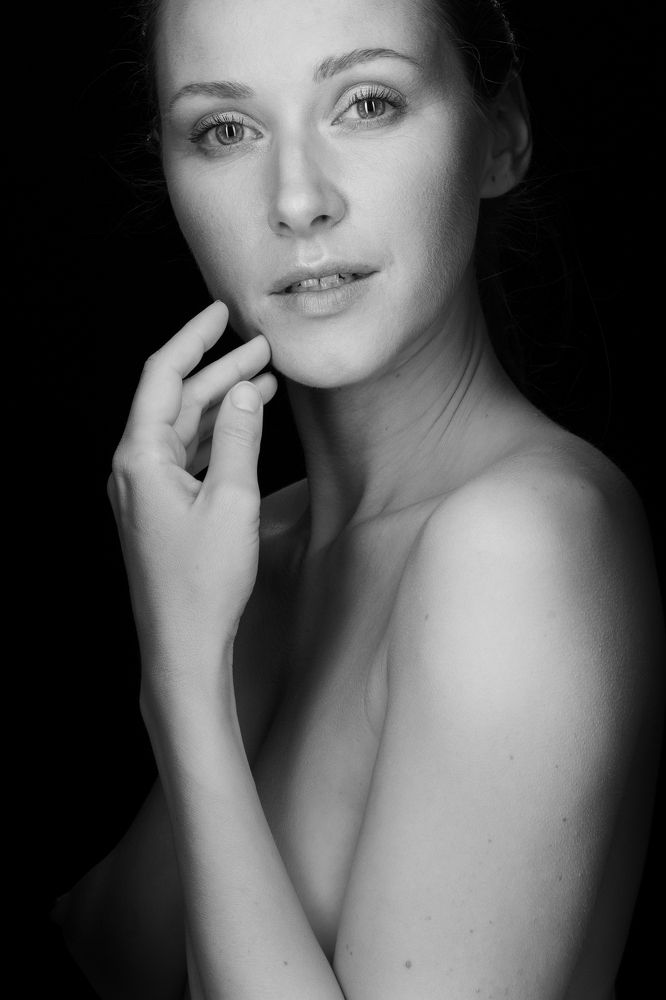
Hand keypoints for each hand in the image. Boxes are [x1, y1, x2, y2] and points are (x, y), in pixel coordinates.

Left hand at [107, 301, 276, 681]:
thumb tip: (246, 391)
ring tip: (264, 381)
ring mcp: (145, 491)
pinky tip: (244, 427)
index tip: (220, 313)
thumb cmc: (204, 582)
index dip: (193, 339)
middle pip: (176, 401)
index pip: (163, 377)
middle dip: (219, 371)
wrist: (183, 645)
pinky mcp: (160, 510)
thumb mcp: (232, 501)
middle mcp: (134, 469)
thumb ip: (240, 438)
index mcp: (140, 458)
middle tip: (262, 348)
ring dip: (222, 405)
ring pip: (184, 430)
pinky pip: (188, 458)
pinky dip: (217, 438)